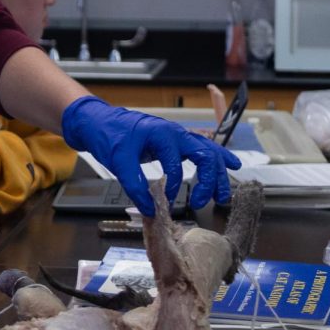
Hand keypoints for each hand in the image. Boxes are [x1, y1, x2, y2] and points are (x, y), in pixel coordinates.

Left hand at [62, 96, 241, 214]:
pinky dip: (217, 158)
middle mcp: (175, 132)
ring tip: (222, 196)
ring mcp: (177, 135)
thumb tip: (150, 209)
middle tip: (205, 202)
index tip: (166, 201)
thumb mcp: (117, 160)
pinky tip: (231, 165)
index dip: (173, 186)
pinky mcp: (175, 141)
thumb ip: (134, 184)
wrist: (98, 120)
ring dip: (218, 174)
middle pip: (206, 155)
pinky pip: (202, 148)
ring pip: (209, 152)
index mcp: (162, 134)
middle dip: (210, 181)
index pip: (177, 165)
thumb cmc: (107, 135)